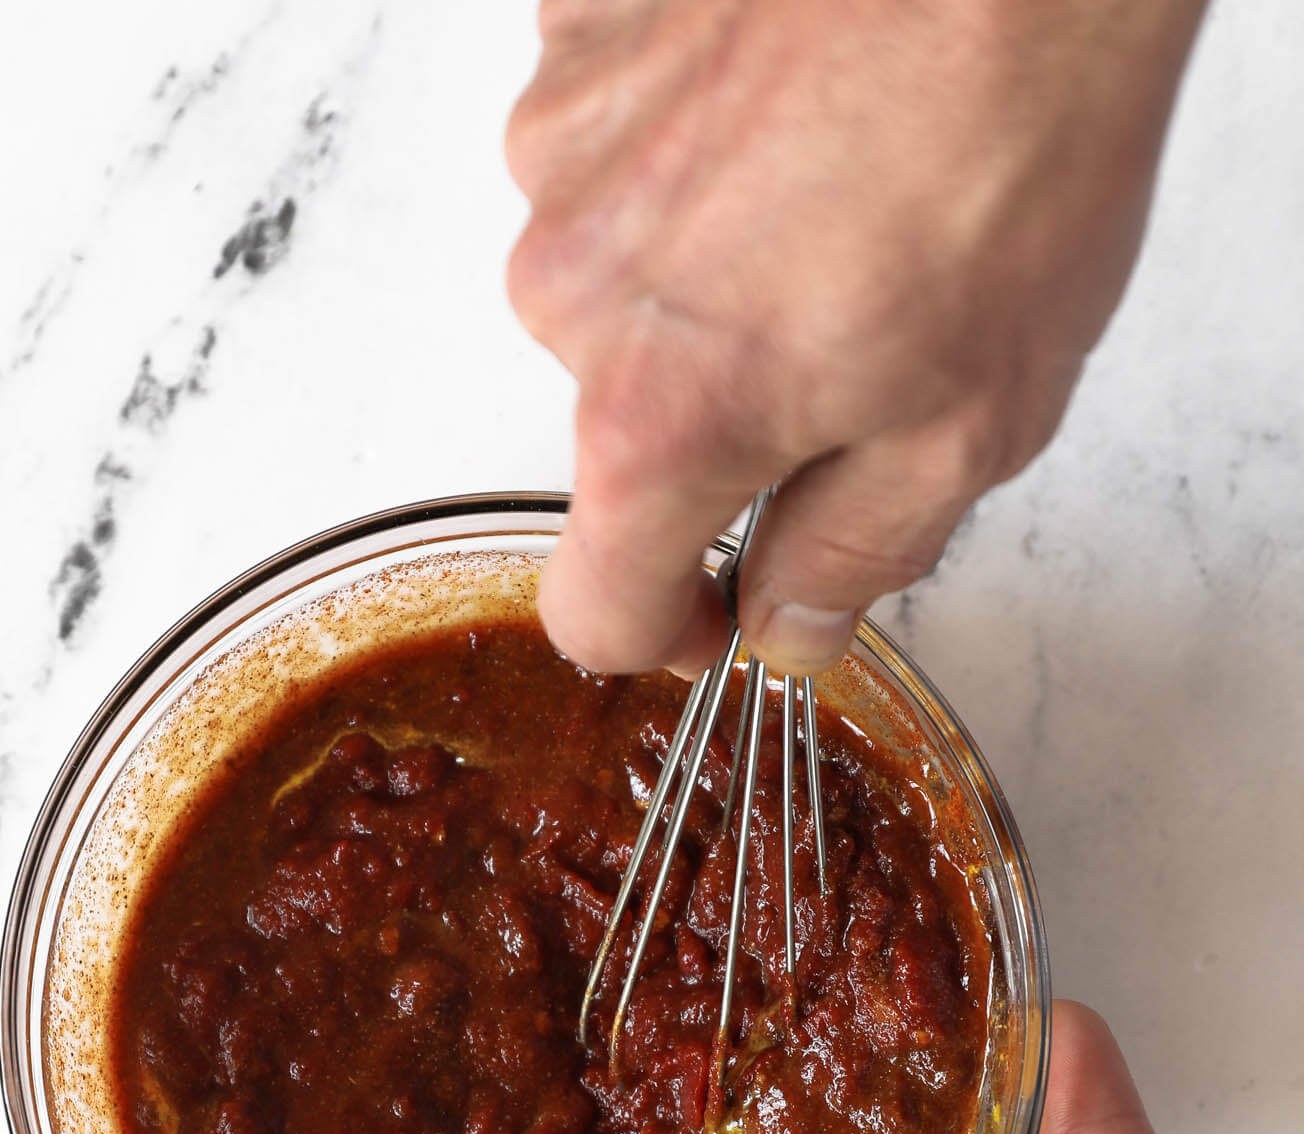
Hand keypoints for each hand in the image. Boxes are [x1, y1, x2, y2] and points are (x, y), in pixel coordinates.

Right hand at [507, 0, 1205, 675]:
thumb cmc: (1015, 135)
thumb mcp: (974, 420)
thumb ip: (856, 553)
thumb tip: (787, 622)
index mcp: (667, 419)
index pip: (595, 609)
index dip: (667, 632)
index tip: (718, 608)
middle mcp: (576, 298)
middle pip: (618, 424)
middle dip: (717, 410)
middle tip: (849, 328)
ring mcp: (561, 157)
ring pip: (613, 281)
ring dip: (702, 270)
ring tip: (831, 189)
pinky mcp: (573, 38)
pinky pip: (610, 147)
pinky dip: (685, 150)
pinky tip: (783, 105)